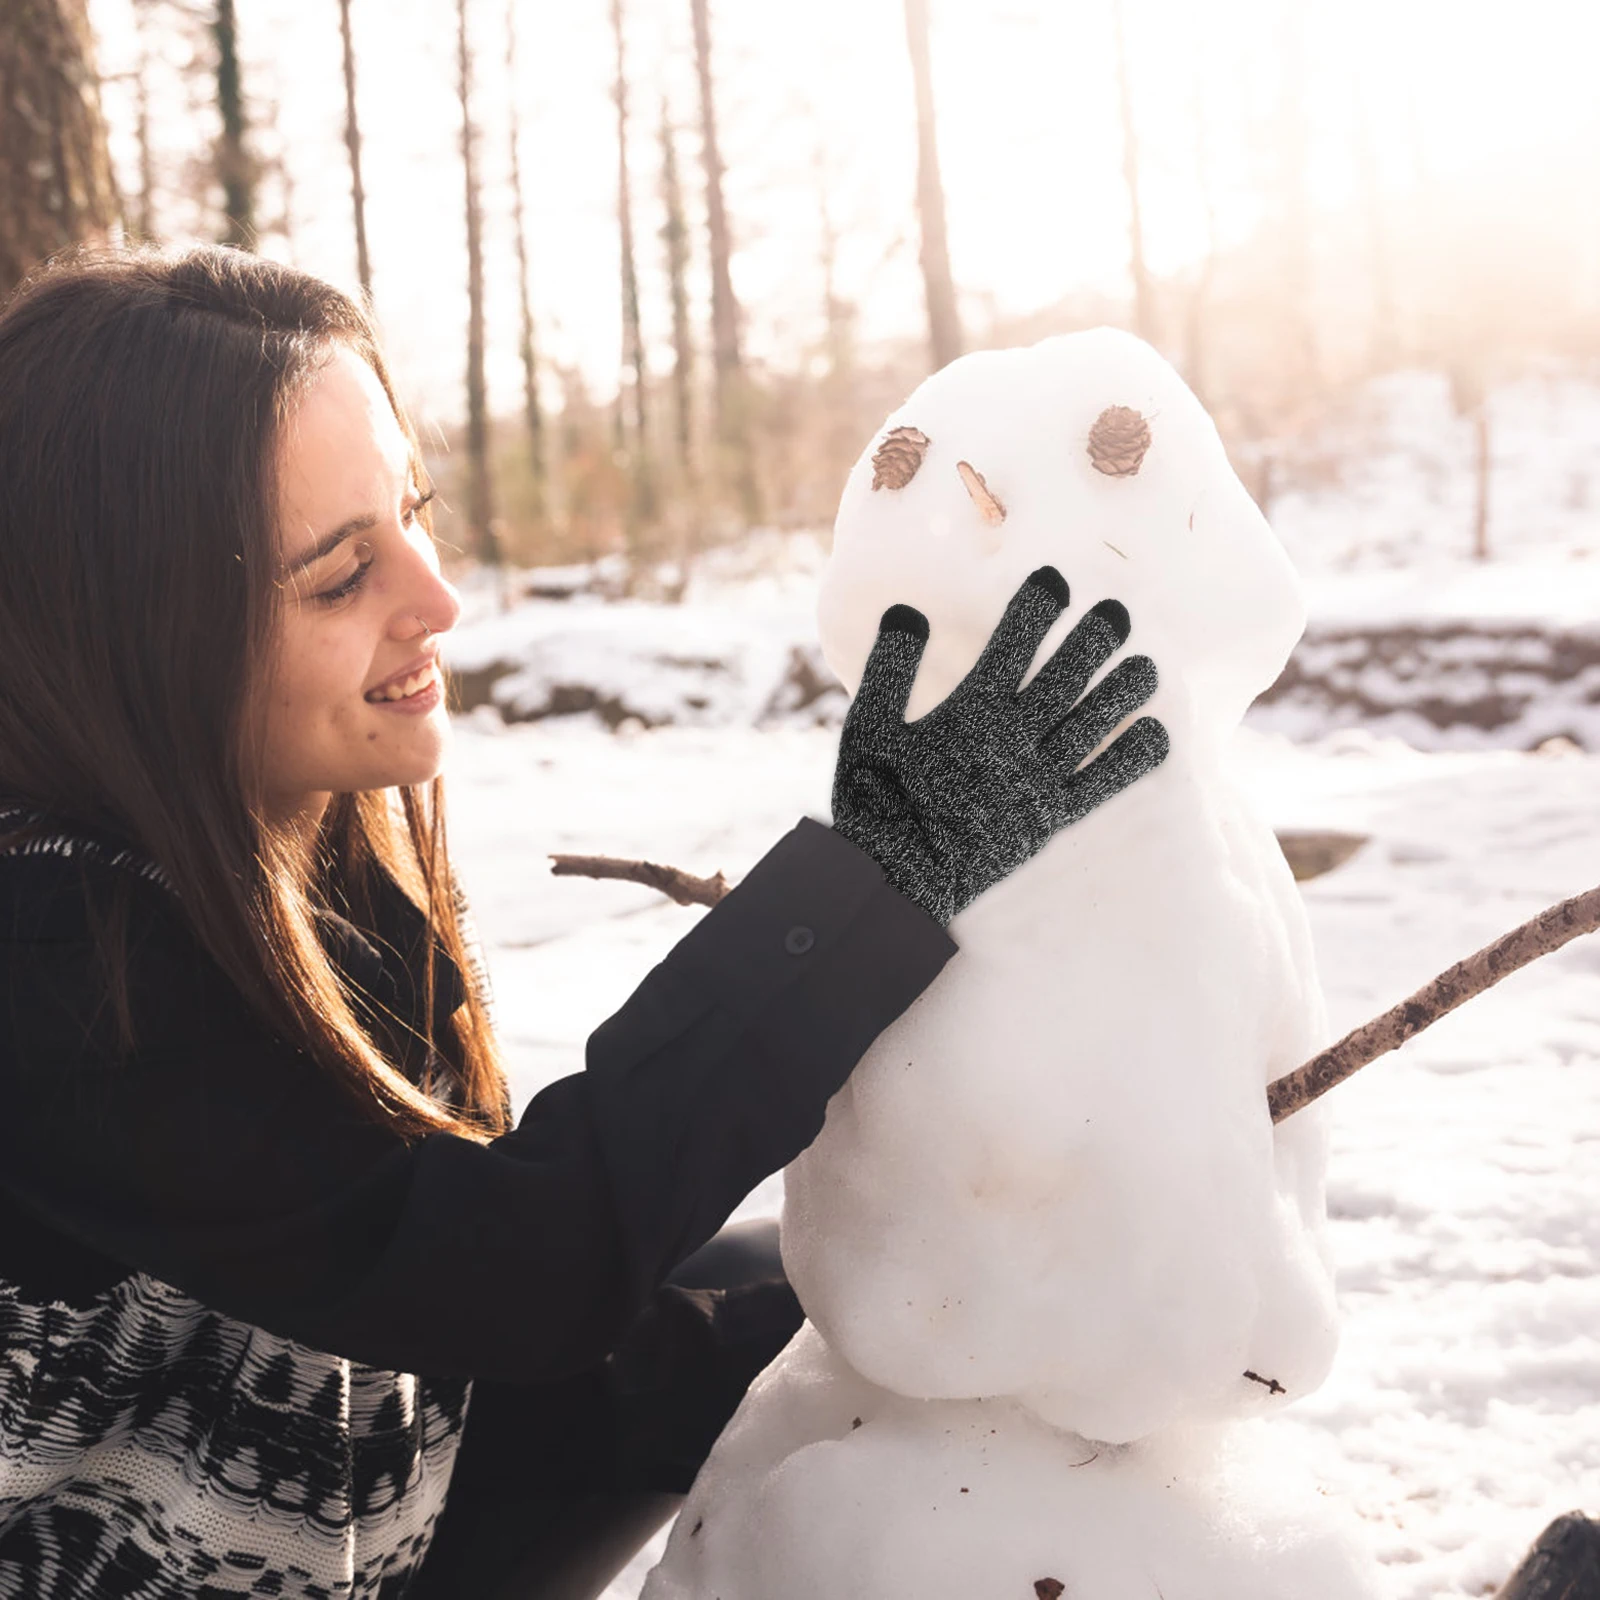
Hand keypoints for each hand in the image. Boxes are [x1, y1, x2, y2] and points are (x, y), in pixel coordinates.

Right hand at [829, 565, 1168, 925]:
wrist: (893, 881)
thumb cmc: (875, 801)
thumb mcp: (867, 728)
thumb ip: (889, 669)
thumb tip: (907, 611)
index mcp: (969, 712)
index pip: (1011, 645)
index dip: (1035, 608)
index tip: (1055, 579)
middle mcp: (1011, 739)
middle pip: (1063, 678)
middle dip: (1093, 640)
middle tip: (1120, 610)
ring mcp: (1034, 779)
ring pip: (1090, 723)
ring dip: (1121, 691)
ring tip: (1149, 664)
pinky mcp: (1047, 818)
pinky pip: (1099, 784)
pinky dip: (1130, 759)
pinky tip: (1158, 735)